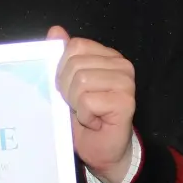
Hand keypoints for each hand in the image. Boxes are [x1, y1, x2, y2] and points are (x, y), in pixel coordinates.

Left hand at [48, 26, 135, 182]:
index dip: (62, 70)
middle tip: (79, 105)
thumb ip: (63, 58)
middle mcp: (121, 64)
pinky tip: (95, 122)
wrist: (104, 152)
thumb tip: (55, 31)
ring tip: (87, 113)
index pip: (74, 46)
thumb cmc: (86, 118)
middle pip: (74, 64)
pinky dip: (85, 116)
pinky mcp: (125, 101)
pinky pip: (88, 102)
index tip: (70, 90)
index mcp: (107, 56)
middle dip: (67, 90)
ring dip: (76, 104)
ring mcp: (126, 82)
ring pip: (80, 81)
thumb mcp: (67, 85)